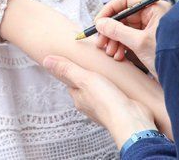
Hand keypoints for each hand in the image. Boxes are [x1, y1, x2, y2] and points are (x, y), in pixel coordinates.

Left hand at [44, 55, 158, 147]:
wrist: (132, 120)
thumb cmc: (107, 101)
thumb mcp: (84, 80)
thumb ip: (67, 69)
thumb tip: (46, 60)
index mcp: (79, 97)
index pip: (71, 80)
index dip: (73, 68)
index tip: (77, 58)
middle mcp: (90, 103)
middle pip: (86, 84)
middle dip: (90, 73)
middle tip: (95, 59)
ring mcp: (105, 105)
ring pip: (100, 88)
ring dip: (104, 79)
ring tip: (109, 67)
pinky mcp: (119, 105)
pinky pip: (114, 92)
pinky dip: (116, 85)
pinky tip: (121, 80)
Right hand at [94, 0, 170, 77]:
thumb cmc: (170, 54)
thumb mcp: (139, 42)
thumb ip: (117, 31)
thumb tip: (100, 23)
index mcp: (154, 8)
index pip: (125, 1)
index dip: (109, 10)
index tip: (98, 23)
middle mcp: (152, 16)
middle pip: (123, 17)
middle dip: (110, 30)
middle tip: (100, 42)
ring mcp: (151, 29)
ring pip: (125, 30)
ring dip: (115, 41)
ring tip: (110, 52)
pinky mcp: (150, 42)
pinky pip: (131, 40)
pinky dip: (123, 47)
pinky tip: (119, 57)